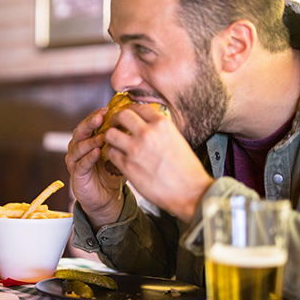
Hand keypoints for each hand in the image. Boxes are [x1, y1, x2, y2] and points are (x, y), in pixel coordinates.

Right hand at [65, 107, 126, 229]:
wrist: (107, 199)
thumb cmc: (112, 173)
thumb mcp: (119, 152)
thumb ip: (122, 138)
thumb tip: (136, 120)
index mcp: (87, 139)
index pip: (90, 123)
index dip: (97, 115)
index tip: (107, 109)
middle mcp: (78, 147)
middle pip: (80, 131)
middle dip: (90, 123)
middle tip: (100, 117)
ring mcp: (75, 161)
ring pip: (78, 146)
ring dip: (90, 140)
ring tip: (102, 136)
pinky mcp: (76, 175)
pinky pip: (81, 164)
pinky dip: (88, 157)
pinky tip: (97, 152)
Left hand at [104, 104, 213, 223]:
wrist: (190, 191)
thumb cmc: (186, 169)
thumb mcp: (177, 138)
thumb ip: (160, 130)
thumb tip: (147, 125)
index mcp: (162, 124)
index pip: (138, 107)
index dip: (130, 111)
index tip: (127, 116)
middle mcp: (147, 133)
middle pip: (121, 115)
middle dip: (116, 119)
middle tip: (116, 126)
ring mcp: (135, 149)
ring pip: (110, 134)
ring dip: (110, 137)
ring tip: (114, 142)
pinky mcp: (127, 166)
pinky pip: (110, 153)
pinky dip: (111, 154)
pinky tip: (117, 157)